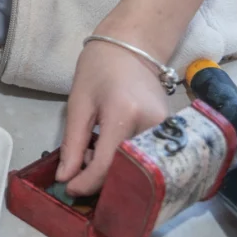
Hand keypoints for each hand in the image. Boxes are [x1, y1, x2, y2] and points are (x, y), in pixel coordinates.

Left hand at [57, 39, 170, 196]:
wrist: (131, 47)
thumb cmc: (98, 70)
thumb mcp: (78, 103)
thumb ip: (73, 143)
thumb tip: (65, 179)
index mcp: (124, 114)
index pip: (108, 165)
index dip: (86, 183)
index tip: (68, 189)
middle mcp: (152, 126)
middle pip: (126, 172)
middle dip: (100, 181)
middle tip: (80, 169)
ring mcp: (167, 131)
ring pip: (138, 170)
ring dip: (113, 172)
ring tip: (94, 152)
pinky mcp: (172, 134)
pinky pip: (148, 160)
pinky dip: (126, 163)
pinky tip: (110, 150)